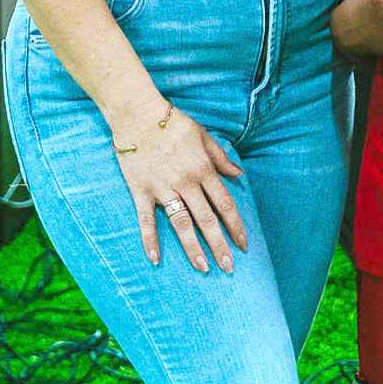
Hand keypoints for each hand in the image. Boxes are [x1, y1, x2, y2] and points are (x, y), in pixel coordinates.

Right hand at [115, 104, 246, 272]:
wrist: (138, 115)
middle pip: (206, 219)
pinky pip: (146, 220)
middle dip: (219, 244)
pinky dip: (150, 240)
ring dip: (192, 247)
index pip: (224, 203)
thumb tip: (239, 174)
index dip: (235, 226)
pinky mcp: (141, 191)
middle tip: (229, 268)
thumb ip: (221, 158)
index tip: (244, 244)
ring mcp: (163, 188)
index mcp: (203, 169)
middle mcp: (186, 182)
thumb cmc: (173, 124)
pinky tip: (155, 260)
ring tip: (203, 267)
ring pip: (181, 223)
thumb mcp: (203, 136)